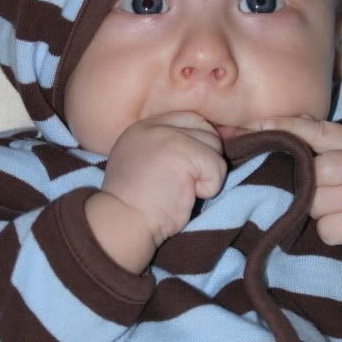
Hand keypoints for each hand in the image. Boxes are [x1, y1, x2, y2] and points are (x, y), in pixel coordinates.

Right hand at [101, 112, 226, 249]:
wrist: (123, 222)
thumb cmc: (136, 205)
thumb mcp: (143, 166)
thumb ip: (167, 150)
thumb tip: (206, 144)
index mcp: (143, 128)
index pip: (190, 119)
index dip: (201, 143)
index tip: (194, 168)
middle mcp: (155, 126)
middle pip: (206, 131)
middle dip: (206, 160)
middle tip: (187, 183)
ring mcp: (170, 137)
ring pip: (215, 147)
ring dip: (208, 175)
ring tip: (184, 190)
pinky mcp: (185, 153)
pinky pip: (218, 167)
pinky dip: (209, 188)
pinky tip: (187, 195)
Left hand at [255, 115, 341, 261]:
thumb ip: (324, 141)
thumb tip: (279, 122)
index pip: (319, 131)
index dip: (289, 127)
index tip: (260, 126)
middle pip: (314, 173)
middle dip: (309, 187)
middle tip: (324, 194)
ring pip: (316, 204)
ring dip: (319, 212)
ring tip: (339, 210)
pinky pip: (327, 229)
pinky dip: (330, 232)